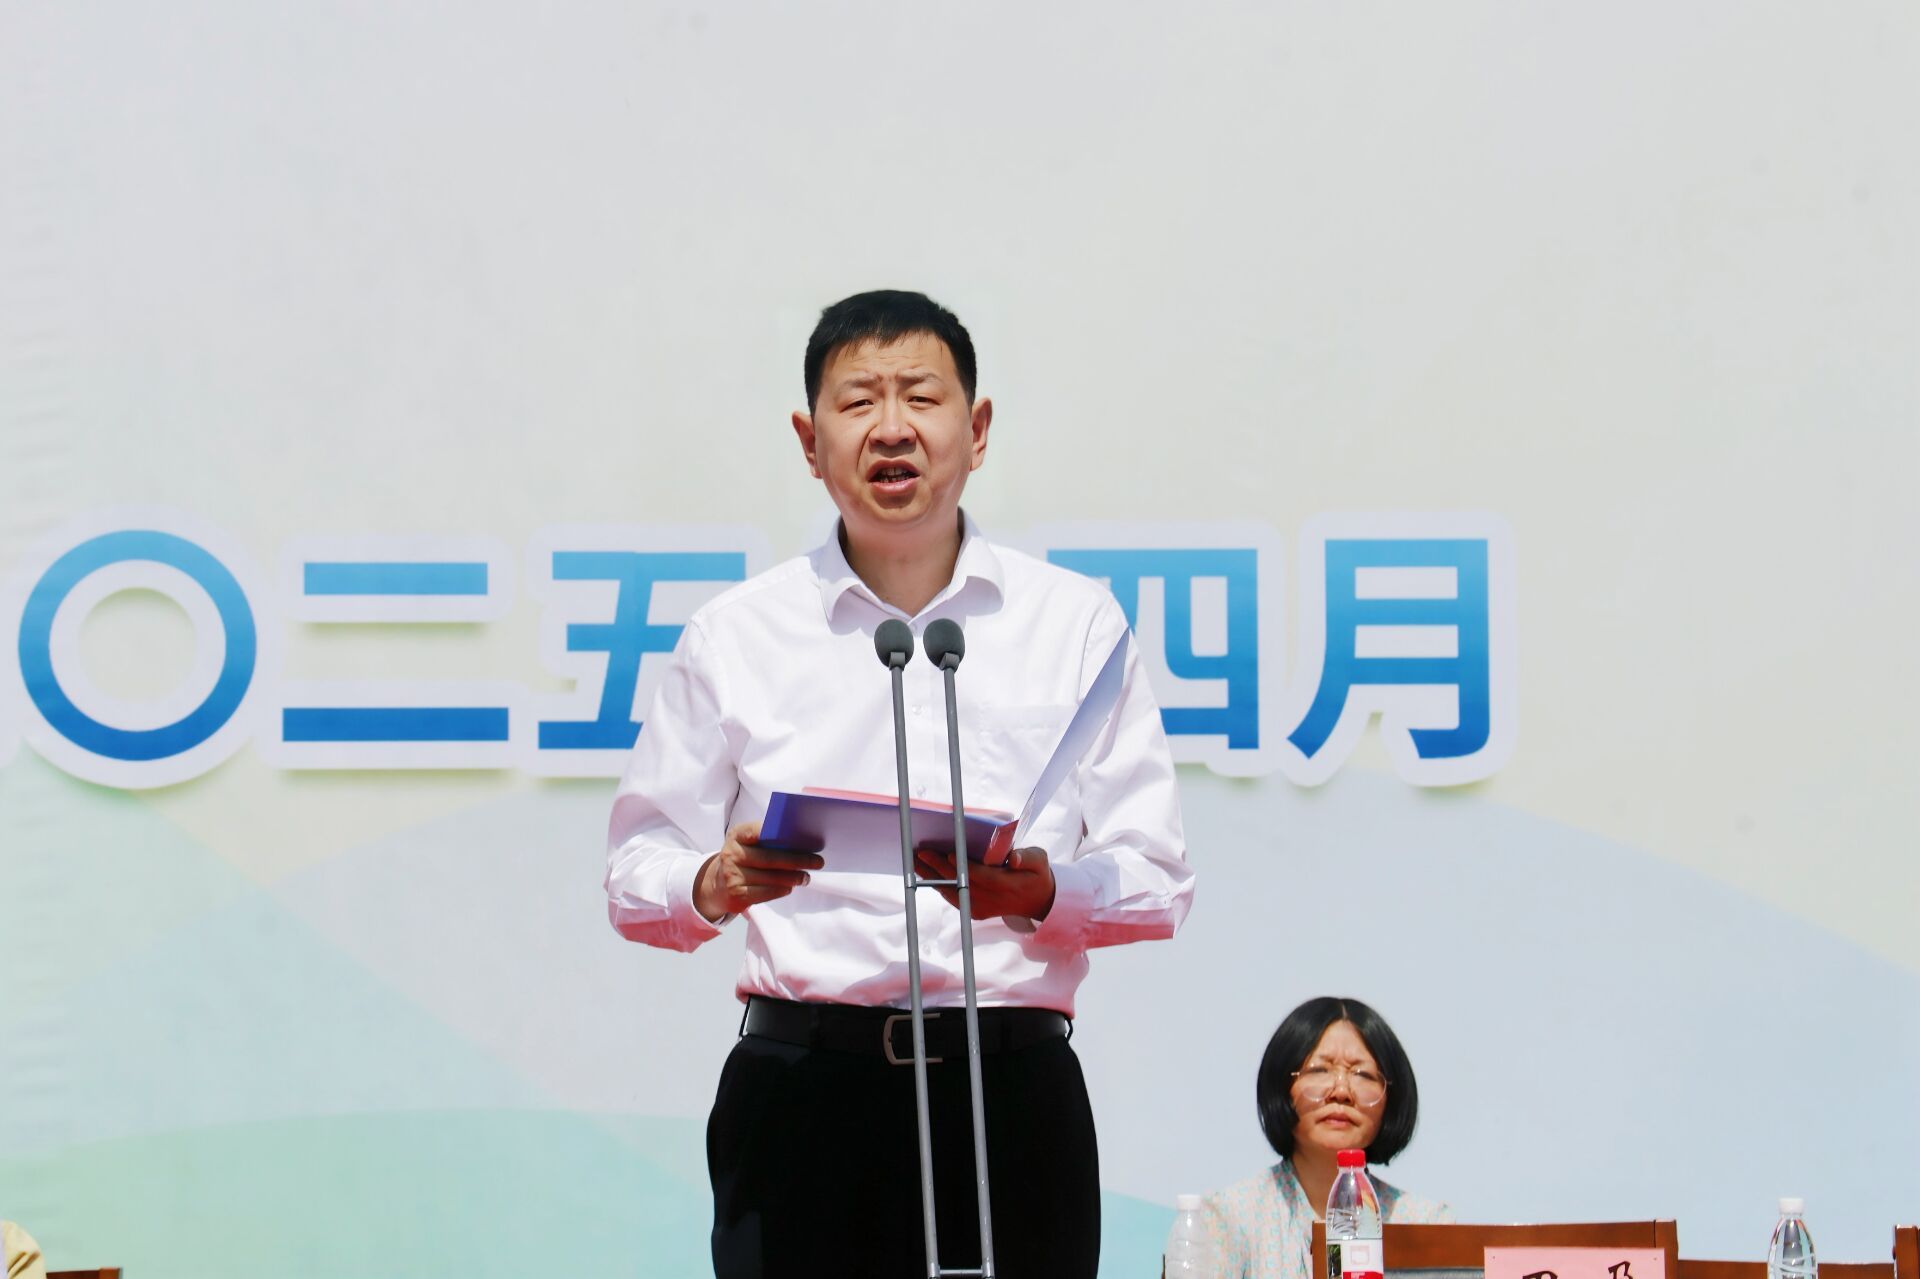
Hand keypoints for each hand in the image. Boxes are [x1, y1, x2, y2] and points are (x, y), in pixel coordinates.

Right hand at [693, 822, 823, 921]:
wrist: (718, 884)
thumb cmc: (743, 859)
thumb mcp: (748, 844)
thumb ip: (768, 839)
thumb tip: (801, 843)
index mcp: (737, 835)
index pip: (758, 830)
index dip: (778, 833)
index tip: (801, 837)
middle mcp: (732, 854)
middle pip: (770, 858)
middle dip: (798, 860)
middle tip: (817, 862)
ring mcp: (732, 875)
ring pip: (771, 877)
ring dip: (794, 878)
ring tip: (806, 877)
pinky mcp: (736, 895)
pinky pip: (765, 893)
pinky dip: (781, 890)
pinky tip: (790, 887)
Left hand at [913, 846, 1054, 921]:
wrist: (1037, 901)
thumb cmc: (1036, 873)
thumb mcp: (1039, 861)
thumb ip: (1028, 857)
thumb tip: (1015, 859)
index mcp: (1008, 886)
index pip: (983, 877)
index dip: (965, 868)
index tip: (949, 855)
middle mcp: (992, 900)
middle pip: (961, 884)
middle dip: (939, 868)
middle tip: (922, 853)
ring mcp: (982, 908)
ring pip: (952, 892)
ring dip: (932, 877)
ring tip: (915, 861)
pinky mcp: (974, 912)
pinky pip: (953, 898)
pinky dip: (938, 885)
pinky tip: (925, 873)